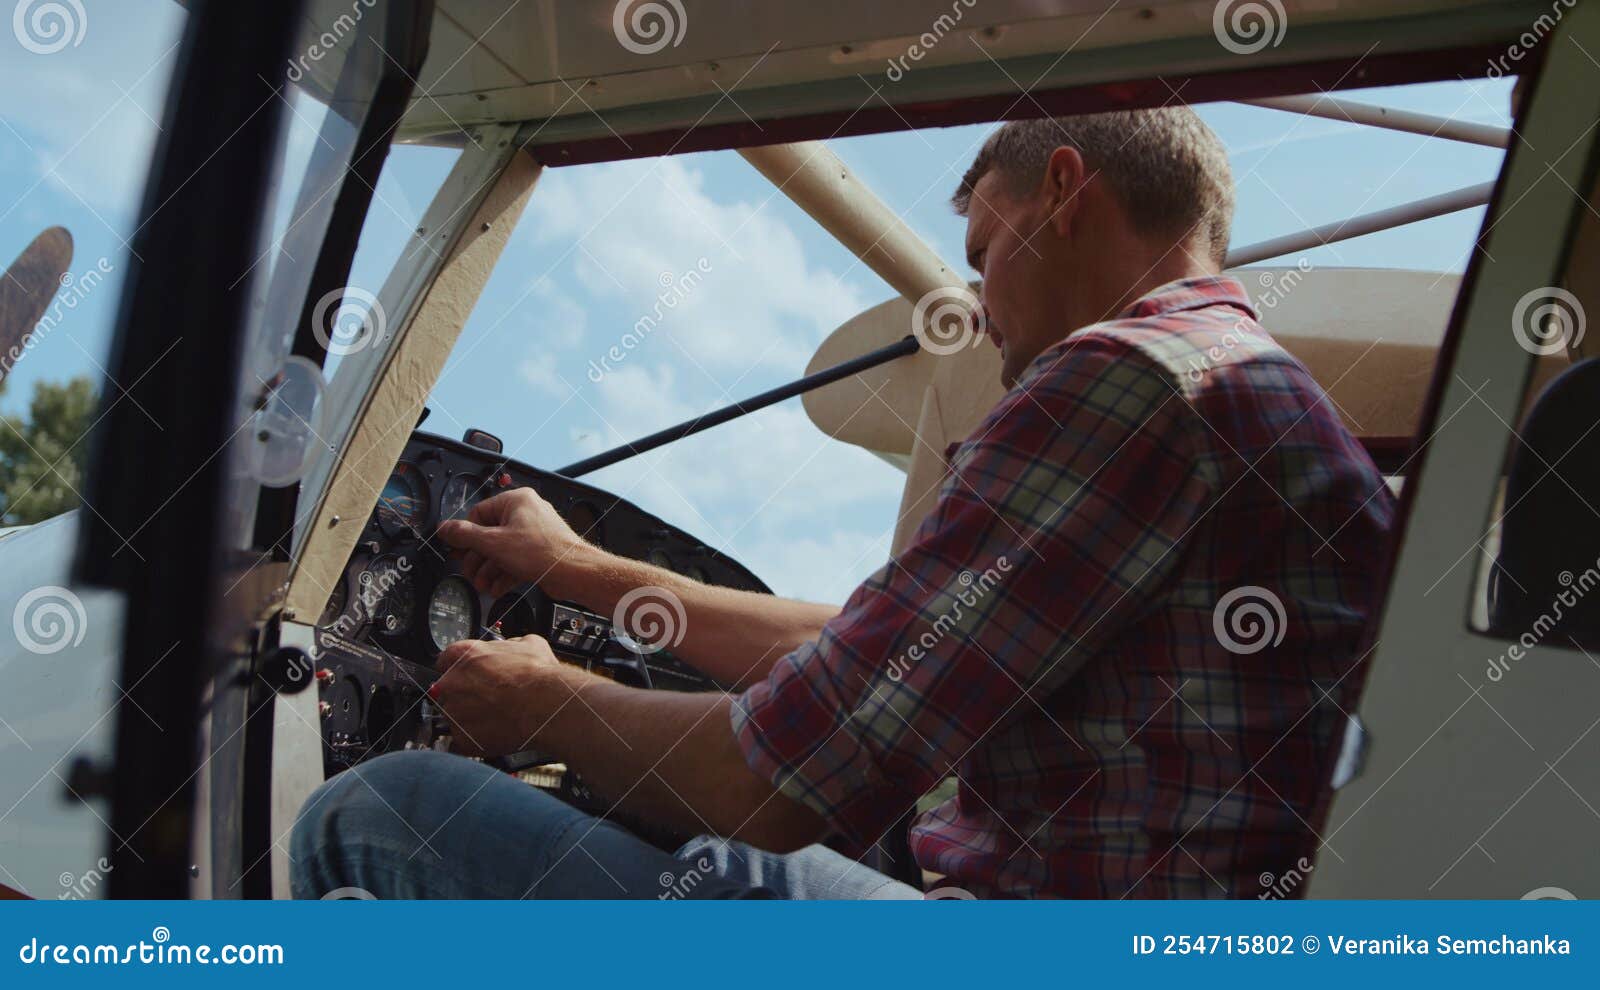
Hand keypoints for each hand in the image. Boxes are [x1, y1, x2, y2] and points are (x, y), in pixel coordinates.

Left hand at [428, 635, 576, 756]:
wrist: (547, 706)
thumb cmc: (538, 676)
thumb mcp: (530, 644)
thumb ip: (509, 645)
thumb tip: (511, 647)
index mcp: (464, 655)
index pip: (446, 660)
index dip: (461, 670)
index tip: (471, 677)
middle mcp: (451, 682)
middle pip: (447, 690)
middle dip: (464, 695)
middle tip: (488, 699)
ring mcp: (453, 712)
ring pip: (453, 716)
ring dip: (468, 718)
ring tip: (495, 719)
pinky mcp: (461, 738)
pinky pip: (460, 742)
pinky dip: (473, 741)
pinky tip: (493, 735)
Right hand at [437, 487, 589, 598]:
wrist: (574, 572)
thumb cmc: (543, 551)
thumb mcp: (494, 543)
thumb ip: (465, 535)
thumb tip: (445, 528)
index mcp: (515, 501)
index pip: (478, 513)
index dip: (465, 535)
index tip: (457, 551)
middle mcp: (525, 513)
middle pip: (489, 534)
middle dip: (478, 559)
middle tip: (470, 572)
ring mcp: (534, 532)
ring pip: (502, 550)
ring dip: (489, 570)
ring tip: (482, 585)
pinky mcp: (539, 550)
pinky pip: (515, 559)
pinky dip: (504, 573)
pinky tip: (496, 588)